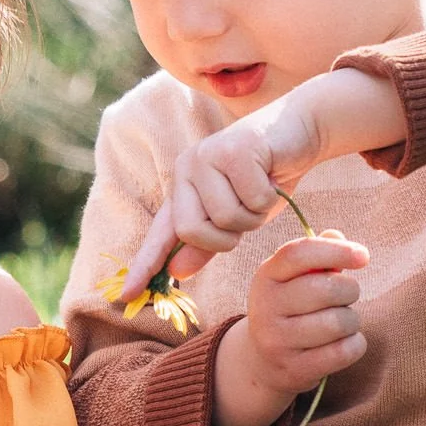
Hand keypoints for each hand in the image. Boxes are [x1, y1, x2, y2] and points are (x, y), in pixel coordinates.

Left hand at [121, 93, 321, 297]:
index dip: (144, 264)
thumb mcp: (237, 216)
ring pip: (226, 218)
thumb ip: (207, 242)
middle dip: (224, 238)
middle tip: (246, 218)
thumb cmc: (267, 178)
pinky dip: (270, 198)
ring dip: (254, 216)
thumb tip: (176, 270)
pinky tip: (273, 176)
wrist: (300, 130)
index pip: (160, 233)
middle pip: (191, 230)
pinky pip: (253, 201)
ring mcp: (207, 155)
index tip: (126, 294)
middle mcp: (187, 169)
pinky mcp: (234, 149)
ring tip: (262, 191)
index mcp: (183, 187)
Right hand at [215, 235, 369, 425]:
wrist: (264, 360)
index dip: (336, 251)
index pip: (299, 254)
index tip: (363, 256)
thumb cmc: (292, 307)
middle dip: (350, 290)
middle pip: (326, 289)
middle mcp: (265, 308)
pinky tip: (345, 342)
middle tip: (347, 296)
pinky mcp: (294, 370)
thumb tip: (337, 238)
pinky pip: (343, 352)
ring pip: (338, 322)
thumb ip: (318, 253)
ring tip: (342, 322)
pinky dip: (355, 344)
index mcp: (266, 277)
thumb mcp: (295, 277)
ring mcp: (276, 342)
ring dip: (352, 320)